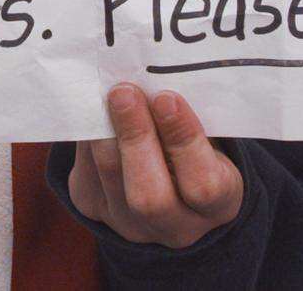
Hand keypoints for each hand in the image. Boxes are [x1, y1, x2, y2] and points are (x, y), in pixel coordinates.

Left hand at [69, 83, 242, 248]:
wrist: (167, 183)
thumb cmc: (194, 145)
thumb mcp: (209, 137)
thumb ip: (188, 117)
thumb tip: (154, 76)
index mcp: (218, 206)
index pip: (204, 185)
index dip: (184, 141)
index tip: (167, 97)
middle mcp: (175, 226)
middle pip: (149, 196)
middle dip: (135, 138)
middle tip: (125, 92)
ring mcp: (130, 224)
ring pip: (110, 179)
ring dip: (105, 131)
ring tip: (105, 92)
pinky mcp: (94, 209)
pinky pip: (85, 172)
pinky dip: (86, 136)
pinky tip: (90, 107)